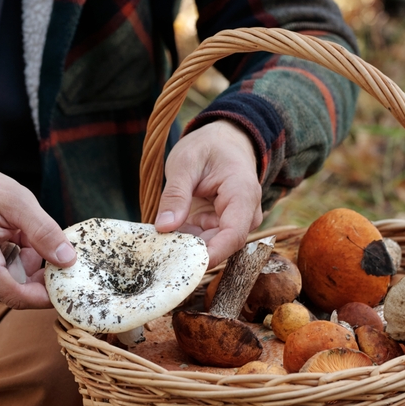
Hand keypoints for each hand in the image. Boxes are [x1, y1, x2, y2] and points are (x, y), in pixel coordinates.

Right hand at [0, 162, 74, 308]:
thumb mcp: (16, 201)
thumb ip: (44, 232)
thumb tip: (68, 260)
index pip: (20, 297)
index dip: (49, 293)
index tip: (70, 279)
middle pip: (18, 293)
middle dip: (36, 271)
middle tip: (35, 238)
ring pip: (12, 288)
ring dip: (24, 265)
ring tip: (16, 234)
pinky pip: (1, 282)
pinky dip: (12, 264)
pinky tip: (7, 241)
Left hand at [154, 121, 262, 267]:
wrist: (224, 140)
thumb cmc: (208, 146)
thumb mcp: (185, 163)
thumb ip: (175, 194)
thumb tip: (164, 227)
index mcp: (242, 194)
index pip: (234, 234)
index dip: (212, 254)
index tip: (185, 265)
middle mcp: (246, 213)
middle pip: (222, 245)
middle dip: (191, 252)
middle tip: (158, 252)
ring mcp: (235, 221)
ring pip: (211, 246)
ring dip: (186, 246)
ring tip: (159, 241)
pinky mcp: (222, 226)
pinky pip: (204, 240)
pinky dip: (185, 239)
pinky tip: (167, 235)